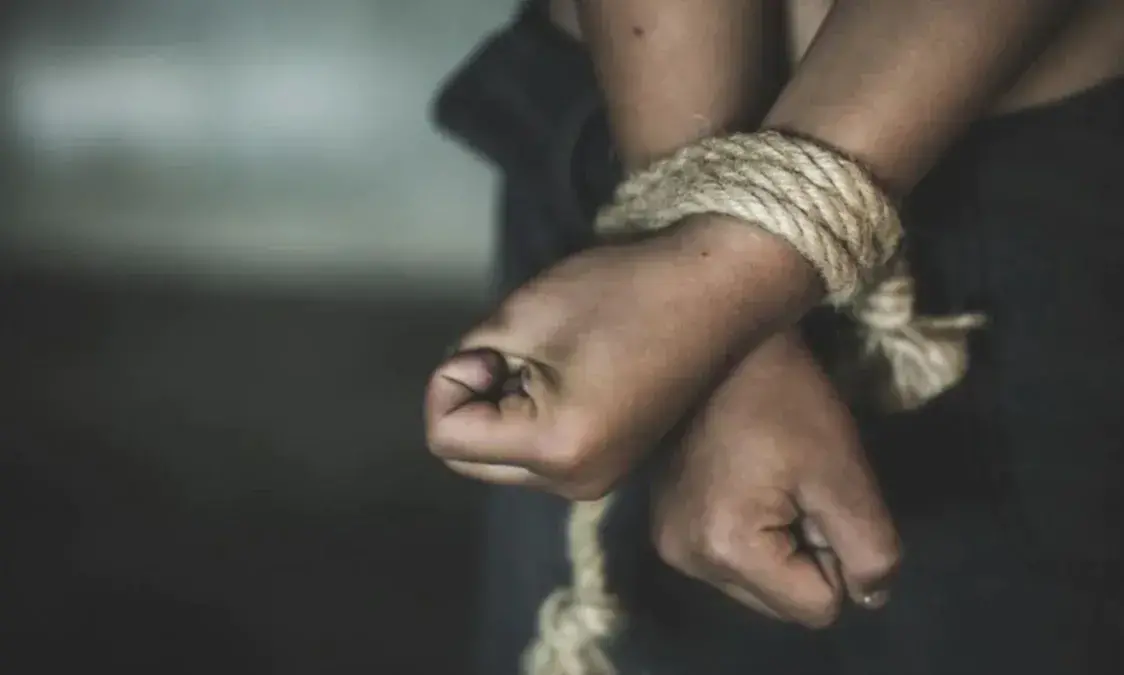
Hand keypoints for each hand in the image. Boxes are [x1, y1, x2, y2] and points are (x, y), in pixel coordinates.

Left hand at [425, 216, 820, 499]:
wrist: (718, 292)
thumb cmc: (621, 293)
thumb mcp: (519, 317)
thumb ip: (467, 361)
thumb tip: (463, 391)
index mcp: (554, 449)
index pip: (445, 438)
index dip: (451, 383)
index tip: (499, 345)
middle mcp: (575, 481)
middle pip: (471, 458)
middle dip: (475, 402)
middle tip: (519, 351)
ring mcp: (598, 479)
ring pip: (503, 457)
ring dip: (505, 408)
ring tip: (555, 358)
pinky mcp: (612, 464)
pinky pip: (542, 451)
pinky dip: (535, 415)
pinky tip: (575, 373)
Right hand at [652, 330, 899, 626]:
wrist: (720, 341)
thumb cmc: (787, 400)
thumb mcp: (845, 474)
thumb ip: (871, 550)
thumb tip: (869, 597)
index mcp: (727, 547)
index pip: (817, 607)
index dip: (837, 558)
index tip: (819, 495)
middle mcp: (685, 557)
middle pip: (781, 602)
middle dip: (803, 554)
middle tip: (794, 483)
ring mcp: (666, 541)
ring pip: (756, 583)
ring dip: (776, 545)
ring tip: (766, 477)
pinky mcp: (661, 523)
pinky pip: (726, 557)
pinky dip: (747, 532)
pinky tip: (742, 479)